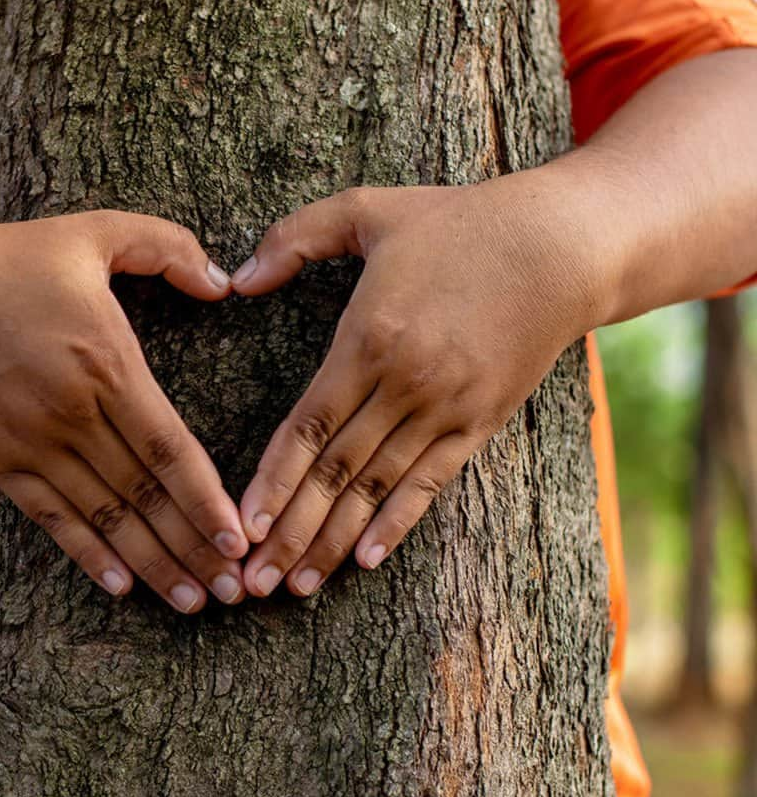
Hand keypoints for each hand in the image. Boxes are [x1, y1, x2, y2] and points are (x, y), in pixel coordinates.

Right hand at [0, 209, 248, 612]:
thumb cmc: (7, 260)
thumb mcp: (94, 232)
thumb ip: (167, 247)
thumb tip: (225, 282)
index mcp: (106, 363)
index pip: (169, 448)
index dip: (207, 498)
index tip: (240, 538)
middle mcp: (73, 414)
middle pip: (146, 496)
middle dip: (194, 547)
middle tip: (236, 591)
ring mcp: (32, 443)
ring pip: (105, 518)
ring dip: (152, 564)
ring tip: (193, 600)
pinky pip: (53, 519)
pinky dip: (89, 555)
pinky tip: (121, 586)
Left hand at [230, 177, 602, 597]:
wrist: (559, 246)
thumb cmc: (457, 223)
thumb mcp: (368, 210)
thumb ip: (296, 237)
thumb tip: (238, 278)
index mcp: (368, 337)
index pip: (306, 425)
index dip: (271, 480)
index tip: (241, 525)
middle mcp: (405, 384)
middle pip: (335, 472)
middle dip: (290, 530)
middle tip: (253, 582)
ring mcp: (446, 408)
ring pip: (378, 488)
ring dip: (333, 540)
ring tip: (297, 586)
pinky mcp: (481, 421)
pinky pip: (432, 483)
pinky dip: (398, 524)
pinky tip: (366, 560)